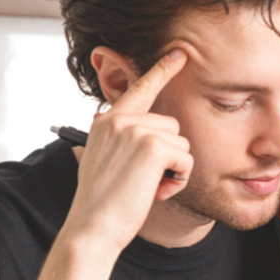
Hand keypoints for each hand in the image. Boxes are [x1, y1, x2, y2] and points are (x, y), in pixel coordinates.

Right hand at [63, 49, 192, 252]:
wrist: (93, 226)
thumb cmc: (102, 202)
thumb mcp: (103, 161)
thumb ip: (118, 140)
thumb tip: (132, 129)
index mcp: (106, 121)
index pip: (138, 88)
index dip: (161, 70)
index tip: (179, 53)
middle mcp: (118, 119)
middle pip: (172, 126)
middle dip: (169, 157)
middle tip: (145, 181)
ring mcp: (134, 130)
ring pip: (181, 143)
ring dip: (173, 170)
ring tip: (147, 187)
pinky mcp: (152, 146)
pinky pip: (186, 159)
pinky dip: (178, 179)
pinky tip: (156, 191)